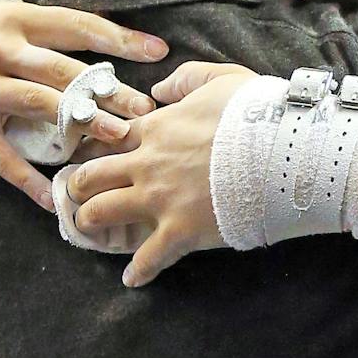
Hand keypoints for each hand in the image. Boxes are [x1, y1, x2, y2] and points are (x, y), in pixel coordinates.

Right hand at [0, 0, 168, 207]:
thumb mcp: (7, 18)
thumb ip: (51, 31)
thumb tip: (120, 43)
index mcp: (17, 20)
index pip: (76, 26)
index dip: (118, 39)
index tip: (158, 52)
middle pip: (62, 70)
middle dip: (107, 92)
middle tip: (145, 112)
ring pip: (38, 105)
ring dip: (81, 125)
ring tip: (118, 141)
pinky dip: (27, 179)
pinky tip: (53, 198)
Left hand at [66, 61, 256, 285]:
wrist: (281, 151)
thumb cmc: (255, 113)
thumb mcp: (220, 78)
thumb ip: (184, 79)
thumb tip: (158, 90)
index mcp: (156, 129)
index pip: (109, 139)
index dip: (95, 147)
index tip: (89, 155)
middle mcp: (147, 164)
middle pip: (92, 176)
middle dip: (79, 186)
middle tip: (77, 194)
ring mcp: (159, 199)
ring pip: (102, 213)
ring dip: (90, 222)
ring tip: (89, 230)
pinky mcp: (179, 231)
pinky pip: (148, 258)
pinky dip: (139, 271)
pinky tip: (132, 279)